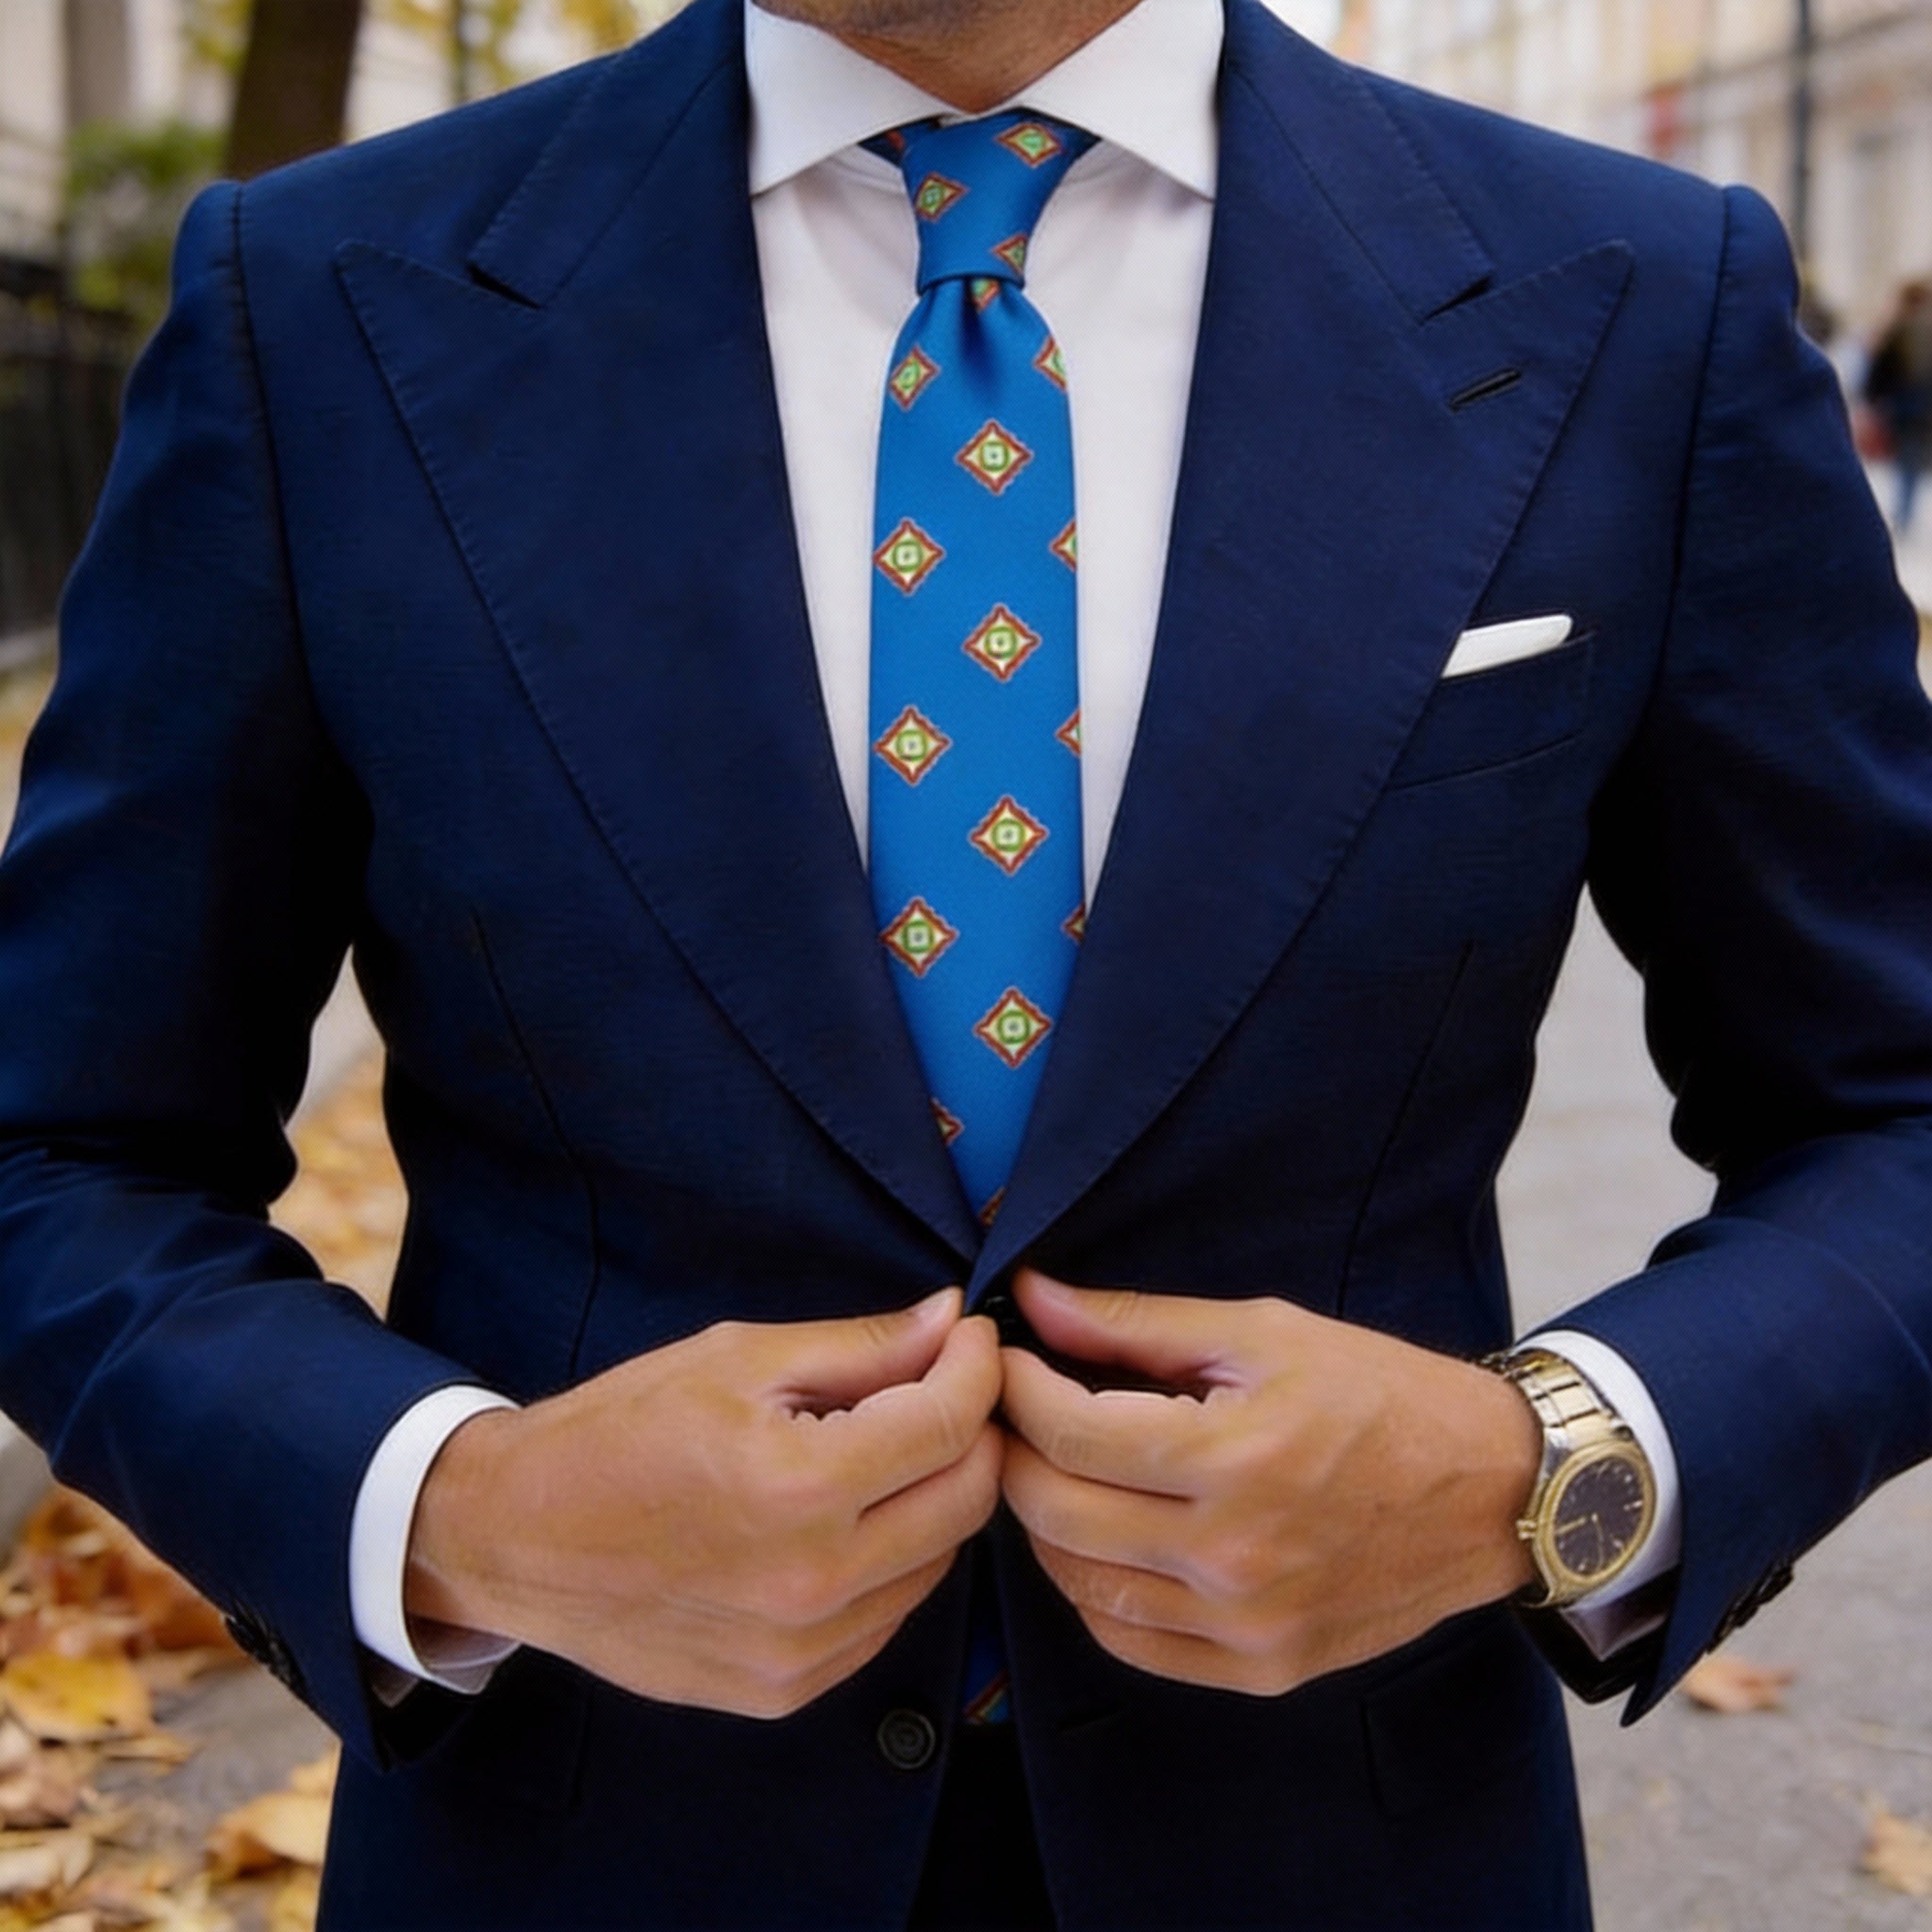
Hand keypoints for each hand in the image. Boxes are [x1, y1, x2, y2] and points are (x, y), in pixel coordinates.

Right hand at [406, 1289, 1002, 1717]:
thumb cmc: (618, 1431)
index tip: (971, 1337)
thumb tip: (950, 1320)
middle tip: (943, 1386)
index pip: (948, 1424)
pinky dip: (892, 1561)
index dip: (977, 1368)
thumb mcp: (737, 1359)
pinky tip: (847, 1518)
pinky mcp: (786, 1690)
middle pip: (966, 1500)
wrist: (514, 1539)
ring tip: (886, 1449)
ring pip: (937, 1563)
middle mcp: (813, 1581)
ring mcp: (802, 1650)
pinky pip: (886, 1618)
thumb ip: (859, 1346)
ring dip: (935, 1497)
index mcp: (798, 1486)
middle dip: (972, 1430)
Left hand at [999, 1271, 1539, 1695]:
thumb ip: (1136, 1324)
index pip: (1070, 1432)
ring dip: (1046, 1523)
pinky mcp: (1262, 1669)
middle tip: (1013, 1411)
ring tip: (1054, 1468)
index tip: (1005, 1357)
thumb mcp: (1262, 1333)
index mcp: (1234, 1459)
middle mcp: (1234, 1557)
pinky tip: (1101, 1538)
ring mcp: (1247, 1626)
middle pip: (1058, 1513)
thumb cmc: (1380, 1394)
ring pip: (1080, 1586)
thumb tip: (1033, 1298)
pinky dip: (1094, 1590)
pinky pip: (1131, 1641)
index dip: (1017, 1388)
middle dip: (1015, 1452)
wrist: (1493, 1491)